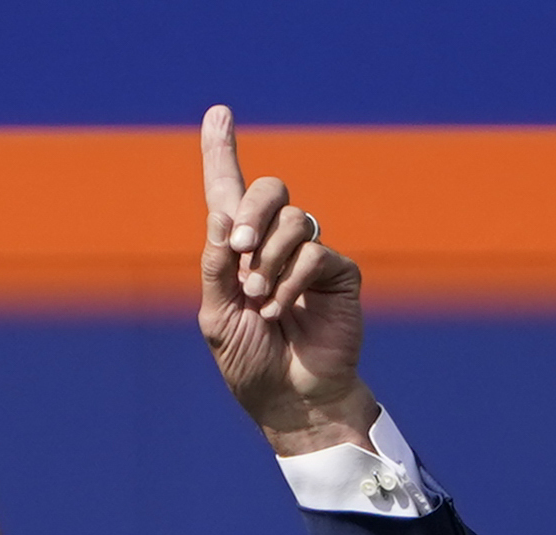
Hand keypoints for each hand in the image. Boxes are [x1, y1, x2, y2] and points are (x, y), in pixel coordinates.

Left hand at [198, 104, 378, 454]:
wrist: (291, 401)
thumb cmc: (250, 362)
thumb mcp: (216, 316)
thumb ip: (215, 267)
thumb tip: (222, 215)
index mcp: (237, 252)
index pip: (228, 193)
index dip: (222, 152)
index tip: (218, 113)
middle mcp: (274, 246)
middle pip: (270, 190)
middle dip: (253, 212)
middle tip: (241, 250)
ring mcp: (310, 257)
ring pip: (296, 221)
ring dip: (271, 260)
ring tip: (260, 300)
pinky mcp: (340, 274)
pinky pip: (317, 253)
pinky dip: (293, 281)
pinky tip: (281, 310)